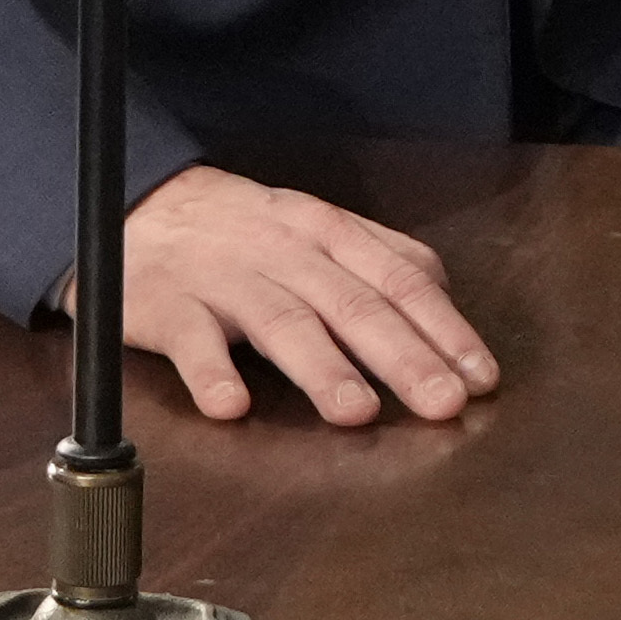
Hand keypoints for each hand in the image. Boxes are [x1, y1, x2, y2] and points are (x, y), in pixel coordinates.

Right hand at [117, 165, 500, 425]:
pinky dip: (210, 372)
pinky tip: (231, 406)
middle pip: (352, 303)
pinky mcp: (167, 306)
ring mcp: (225, 278)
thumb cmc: (245, 232)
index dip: (443, 327)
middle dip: (403, 355)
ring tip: (356, 412)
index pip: (399, 279)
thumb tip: (443, 295)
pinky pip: (190, 340)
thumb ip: (381, 258)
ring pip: (280, 321)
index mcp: (329, 233)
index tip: (481, 375)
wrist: (139, 207)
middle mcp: (285, 252)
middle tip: (443, 403)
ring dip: (321, 367)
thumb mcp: (319, 229)